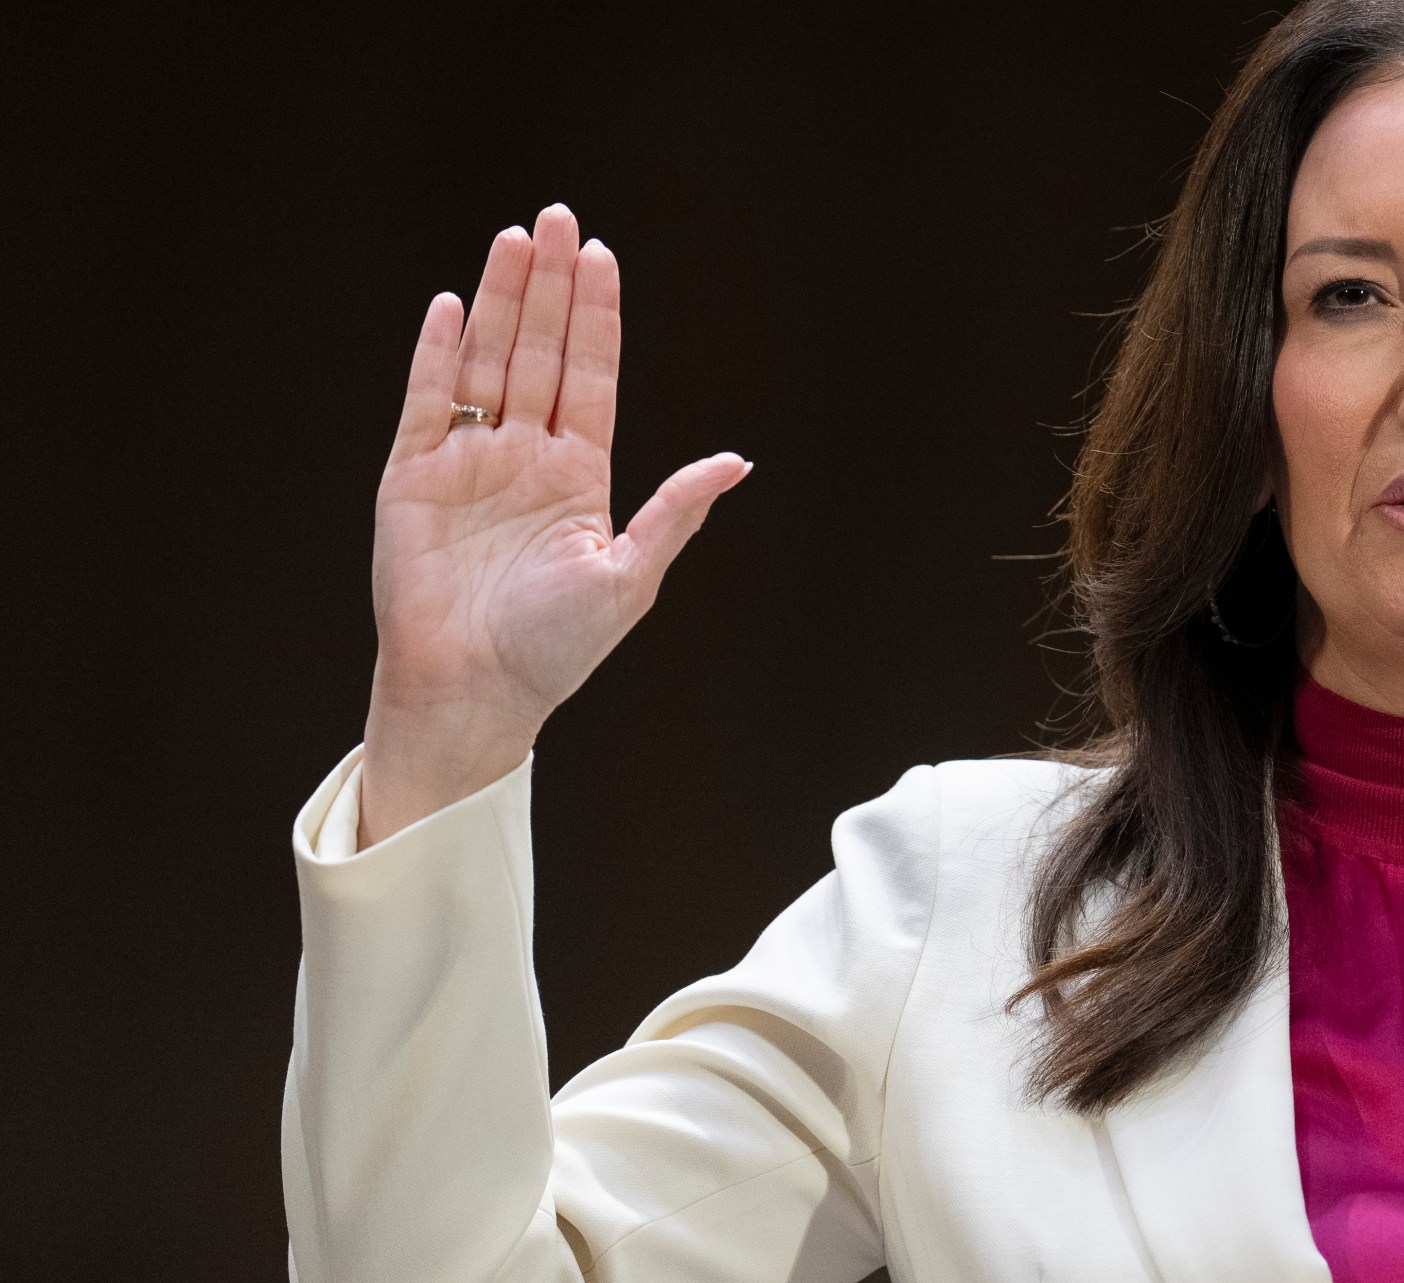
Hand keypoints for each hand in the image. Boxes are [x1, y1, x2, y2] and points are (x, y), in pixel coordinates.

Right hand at [358, 204, 748, 845]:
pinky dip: (440, 353)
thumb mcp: (630, 577)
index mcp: (579, 476)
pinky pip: (427, 401)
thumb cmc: (556, 649)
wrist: (475, 691)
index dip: (595, 317)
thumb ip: (675, 512)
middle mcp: (524, 457)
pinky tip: (454, 305)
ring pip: (487, 362)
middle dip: (550, 286)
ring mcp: (468, 462)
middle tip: (560, 216)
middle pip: (539, 352)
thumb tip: (738, 461)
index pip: (589, 377)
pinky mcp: (413, 476)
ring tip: (516, 239)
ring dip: (501, 301)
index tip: (603, 257)